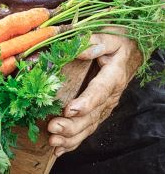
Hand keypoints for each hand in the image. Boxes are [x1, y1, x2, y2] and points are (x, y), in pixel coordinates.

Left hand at [47, 27, 141, 156]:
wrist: (131, 51)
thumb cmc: (118, 42)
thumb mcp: (110, 36)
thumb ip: (97, 41)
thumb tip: (81, 48)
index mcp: (113, 76)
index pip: (100, 91)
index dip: (86, 102)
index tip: (69, 110)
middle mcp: (110, 95)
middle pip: (92, 115)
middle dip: (72, 125)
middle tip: (53, 127)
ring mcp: (104, 106)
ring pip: (89, 126)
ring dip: (71, 136)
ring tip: (53, 140)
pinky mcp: (98, 111)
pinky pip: (88, 129)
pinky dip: (74, 141)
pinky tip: (60, 148)